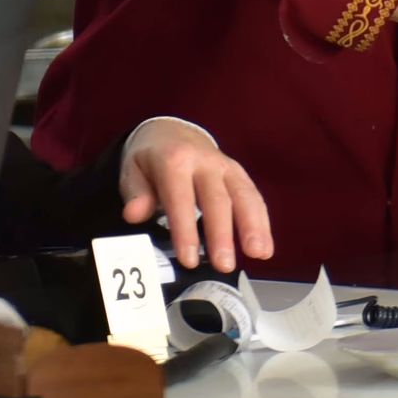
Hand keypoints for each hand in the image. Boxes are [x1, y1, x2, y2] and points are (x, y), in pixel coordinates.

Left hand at [118, 119, 275, 270]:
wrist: (172, 132)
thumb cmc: (151, 158)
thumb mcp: (131, 169)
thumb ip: (135, 192)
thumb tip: (134, 214)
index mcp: (175, 160)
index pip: (181, 199)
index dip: (186, 231)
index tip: (189, 259)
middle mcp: (205, 162)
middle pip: (217, 200)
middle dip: (223, 234)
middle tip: (225, 265)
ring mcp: (227, 167)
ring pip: (244, 196)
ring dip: (253, 227)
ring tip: (258, 254)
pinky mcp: (240, 175)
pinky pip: (254, 197)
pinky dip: (262, 223)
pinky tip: (265, 246)